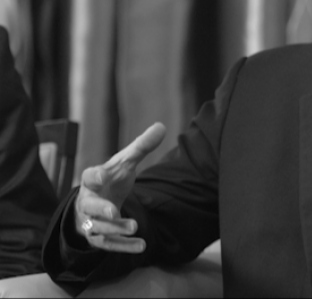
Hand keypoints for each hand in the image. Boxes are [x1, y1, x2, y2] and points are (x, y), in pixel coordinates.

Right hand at [74, 122, 165, 252]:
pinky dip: (124, 247)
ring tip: (134, 227)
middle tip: (114, 211)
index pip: (89, 176)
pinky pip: (109, 245)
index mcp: (92, 180)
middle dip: (101, 210)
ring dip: (115, 229)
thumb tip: (161, 126)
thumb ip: (141, 147)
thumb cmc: (110, 180)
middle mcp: (88, 202)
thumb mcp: (124, 163)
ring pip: (99, 228)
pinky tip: (142, 246)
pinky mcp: (100, 238)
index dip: (94, 175)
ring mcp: (92, 222)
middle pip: (90, 207)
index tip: (101, 175)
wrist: (96, 205)